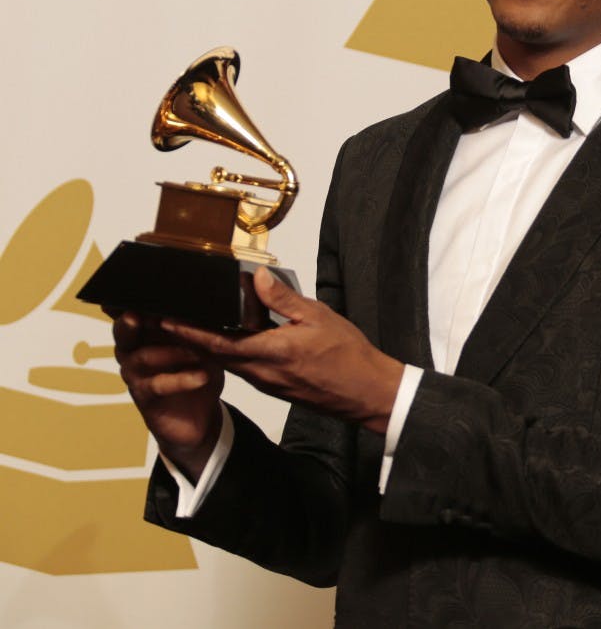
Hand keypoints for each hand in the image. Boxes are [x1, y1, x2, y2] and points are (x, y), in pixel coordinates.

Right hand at [113, 311, 224, 481]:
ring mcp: (136, 375)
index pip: (131, 309)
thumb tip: (210, 296)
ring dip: (172, 351)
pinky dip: (182, 380)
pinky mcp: (145, 398)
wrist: (198, 415)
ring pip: (142, 357)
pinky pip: (158, 386)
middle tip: (137, 315)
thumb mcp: (202, 342)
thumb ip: (198, 323)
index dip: (126, 300)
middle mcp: (134, 350)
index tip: (134, 288)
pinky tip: (202, 376)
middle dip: (129, 321)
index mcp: (146, 331)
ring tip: (198, 351)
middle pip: (123, 332)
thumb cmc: (198, 369)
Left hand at [159, 266, 404, 434]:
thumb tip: (257, 277)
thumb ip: (283, 299)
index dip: (188, 332)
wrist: (365, 391)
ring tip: (189, 327)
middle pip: (214, 355)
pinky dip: (227, 354)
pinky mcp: (275, 386)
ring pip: (228, 363)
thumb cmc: (348, 356)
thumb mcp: (318, 317)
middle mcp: (262, 372)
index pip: (217, 343)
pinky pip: (243, 369)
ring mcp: (267, 382)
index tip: (166, 320)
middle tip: (167, 319)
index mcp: (271, 353)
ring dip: (207, 347)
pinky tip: (229, 342)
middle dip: (188, 338)